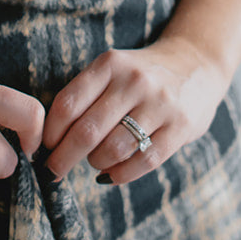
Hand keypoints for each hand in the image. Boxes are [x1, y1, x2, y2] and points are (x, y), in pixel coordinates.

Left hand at [40, 42, 229, 185]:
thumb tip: (49, 138)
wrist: (197, 64)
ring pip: (113, 149)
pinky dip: (120, 174)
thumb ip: (86, 95)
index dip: (50, 133)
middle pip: (87, 131)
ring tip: (94, 162)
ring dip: (95, 163)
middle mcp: (134, 81)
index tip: (43, 148)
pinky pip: (144, 161)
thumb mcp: (113, 69)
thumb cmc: (141, 75)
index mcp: (110, 64)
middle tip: (54, 171)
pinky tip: (111, 174)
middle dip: (63, 158)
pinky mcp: (180, 127)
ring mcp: (160, 104)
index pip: (68, 104)